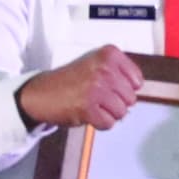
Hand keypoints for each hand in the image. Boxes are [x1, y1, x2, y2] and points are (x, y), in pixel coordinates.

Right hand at [17, 45, 145, 134]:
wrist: (40, 93)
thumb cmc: (70, 80)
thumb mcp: (96, 64)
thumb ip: (119, 72)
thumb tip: (137, 91)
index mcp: (109, 54)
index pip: (137, 80)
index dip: (125, 89)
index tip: (110, 87)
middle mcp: (104, 69)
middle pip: (131, 99)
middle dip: (116, 103)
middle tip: (97, 98)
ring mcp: (96, 88)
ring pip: (121, 112)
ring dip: (108, 114)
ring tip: (92, 105)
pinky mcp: (88, 107)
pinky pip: (108, 123)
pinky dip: (99, 123)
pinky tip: (87, 114)